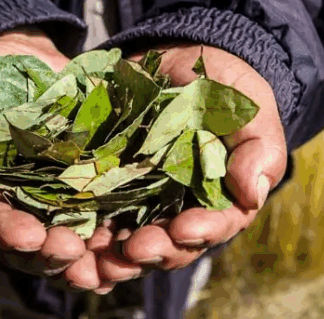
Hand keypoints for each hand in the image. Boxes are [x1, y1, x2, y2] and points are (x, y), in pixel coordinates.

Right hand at [0, 27, 105, 290]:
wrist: (26, 60)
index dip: (5, 232)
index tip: (27, 237)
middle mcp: (18, 206)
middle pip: (32, 245)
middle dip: (50, 254)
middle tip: (71, 253)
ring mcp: (57, 200)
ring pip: (71, 242)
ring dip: (90, 259)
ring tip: (108, 265)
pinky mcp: (93, 186)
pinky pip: (106, 217)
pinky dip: (119, 236)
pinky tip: (135, 245)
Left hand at [91, 44, 287, 285]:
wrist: (179, 62)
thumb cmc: (224, 89)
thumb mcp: (248, 110)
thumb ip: (257, 149)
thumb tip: (251, 193)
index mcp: (218, 200)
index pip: (213, 226)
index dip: (200, 232)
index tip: (183, 229)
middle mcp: (178, 210)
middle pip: (167, 245)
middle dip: (151, 251)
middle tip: (133, 250)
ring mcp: (139, 202)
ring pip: (127, 243)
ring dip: (111, 258)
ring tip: (95, 261)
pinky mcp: (105, 186)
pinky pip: (90, 218)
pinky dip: (79, 236)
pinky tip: (66, 244)